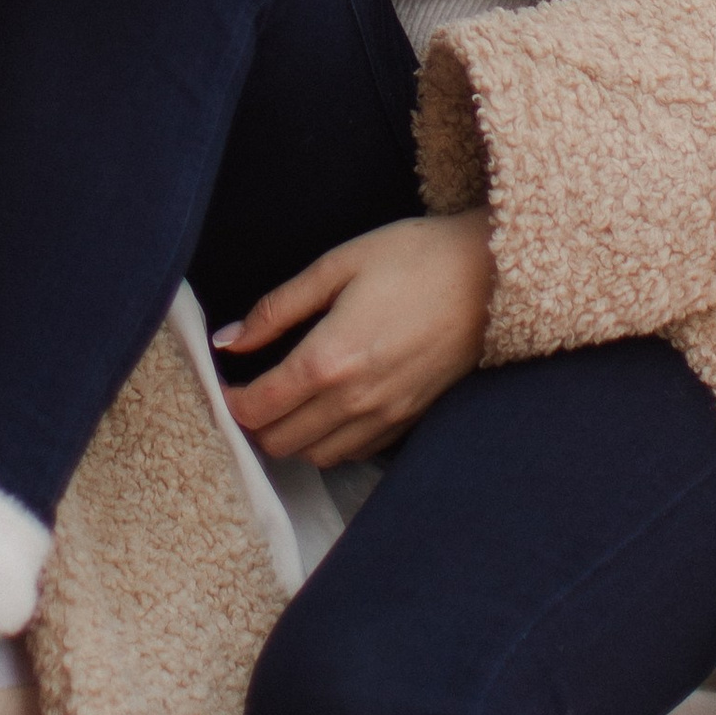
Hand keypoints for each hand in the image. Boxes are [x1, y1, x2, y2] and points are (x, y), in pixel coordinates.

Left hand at [213, 212, 492, 468]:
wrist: (490, 276)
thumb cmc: (413, 258)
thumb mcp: (337, 265)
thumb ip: (277, 308)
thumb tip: (230, 340)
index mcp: (329, 359)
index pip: (260, 407)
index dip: (231, 402)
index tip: (225, 384)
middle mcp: (354, 400)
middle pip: (281, 442)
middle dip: (256, 422)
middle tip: (251, 390)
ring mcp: (385, 417)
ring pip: (317, 456)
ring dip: (292, 436)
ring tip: (287, 400)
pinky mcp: (409, 420)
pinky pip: (355, 453)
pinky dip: (330, 441)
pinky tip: (330, 407)